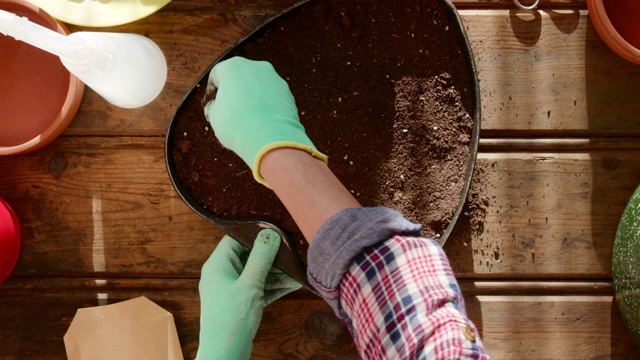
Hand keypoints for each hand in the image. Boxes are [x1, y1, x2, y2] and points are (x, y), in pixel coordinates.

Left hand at [196, 229, 301, 359]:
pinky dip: (273, 286)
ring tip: (297, 269)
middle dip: (271, 255)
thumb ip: (261, 257)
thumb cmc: (232, 318)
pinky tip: (293, 284)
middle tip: (292, 251)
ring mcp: (231, 290)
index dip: (255, 234)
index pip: (236, 239)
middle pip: (248, 256)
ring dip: (276, 272)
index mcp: (218, 265)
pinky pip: (258, 288)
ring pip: (256, 273)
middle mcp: (222, 274)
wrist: (225, 354)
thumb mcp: (250, 284)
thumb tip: (269, 233)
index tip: (276, 232)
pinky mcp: (240, 303)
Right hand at [203, 56, 326, 186]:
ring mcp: (275, 79)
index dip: (212, 91)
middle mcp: (256, 67)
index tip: (212, 105)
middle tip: (230, 112)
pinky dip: (268, 106)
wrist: (270, 138)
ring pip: (259, 87)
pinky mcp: (288, 93)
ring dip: (253, 99)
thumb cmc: (236, 125)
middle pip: (240, 79)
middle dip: (235, 93)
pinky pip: (273, 98)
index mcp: (233, 67)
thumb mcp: (215, 116)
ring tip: (249, 120)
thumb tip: (216, 107)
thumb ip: (214, 107)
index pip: (217, 75)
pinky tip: (263, 122)